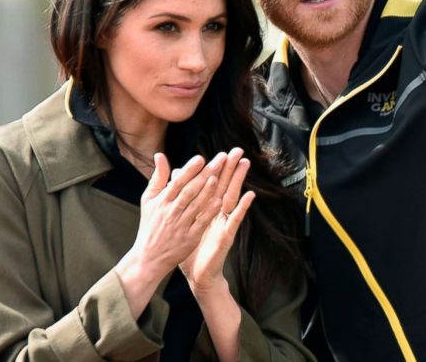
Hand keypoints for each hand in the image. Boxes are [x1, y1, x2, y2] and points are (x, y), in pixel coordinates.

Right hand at [119, 153, 222, 284]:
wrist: (148, 257)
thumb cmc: (150, 225)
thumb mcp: (149, 200)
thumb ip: (158, 177)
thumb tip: (160, 155)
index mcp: (162, 202)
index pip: (177, 182)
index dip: (189, 170)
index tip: (201, 158)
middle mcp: (171, 212)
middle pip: (190, 191)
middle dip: (205, 174)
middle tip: (220, 160)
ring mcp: (180, 226)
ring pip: (196, 206)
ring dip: (207, 191)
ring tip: (218, 177)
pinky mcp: (189, 239)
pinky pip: (200, 223)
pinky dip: (209, 213)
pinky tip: (219, 202)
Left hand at [179, 147, 254, 295]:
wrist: (197, 275)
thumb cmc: (191, 248)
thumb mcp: (184, 222)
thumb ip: (181, 200)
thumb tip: (176, 178)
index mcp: (206, 210)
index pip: (212, 185)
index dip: (217, 169)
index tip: (222, 152)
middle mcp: (217, 214)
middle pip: (225, 186)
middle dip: (231, 168)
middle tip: (238, 150)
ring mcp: (223, 223)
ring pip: (232, 197)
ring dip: (239, 181)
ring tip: (245, 164)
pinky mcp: (227, 235)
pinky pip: (235, 219)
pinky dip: (242, 207)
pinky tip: (249, 195)